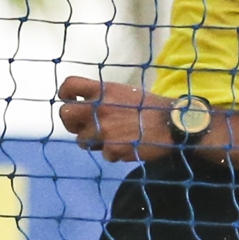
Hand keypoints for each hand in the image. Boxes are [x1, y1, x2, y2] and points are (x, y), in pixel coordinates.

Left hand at [57, 75, 175, 161]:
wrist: (173, 124)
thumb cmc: (151, 107)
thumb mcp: (125, 92)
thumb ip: (104, 98)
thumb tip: (87, 107)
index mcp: (103, 90)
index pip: (69, 85)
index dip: (65, 94)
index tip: (70, 100)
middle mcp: (98, 108)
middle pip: (66, 114)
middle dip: (71, 123)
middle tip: (81, 127)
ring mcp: (103, 130)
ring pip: (81, 140)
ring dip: (93, 141)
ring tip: (113, 138)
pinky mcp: (111, 149)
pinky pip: (103, 154)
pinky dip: (113, 152)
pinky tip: (127, 146)